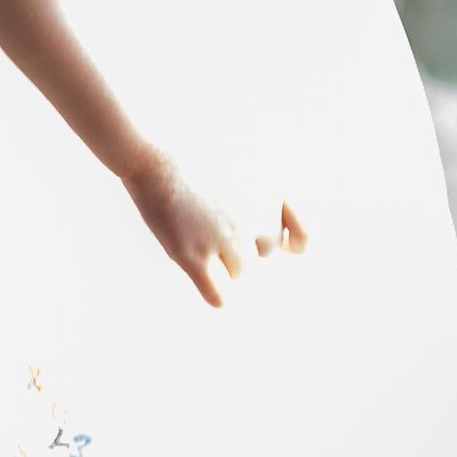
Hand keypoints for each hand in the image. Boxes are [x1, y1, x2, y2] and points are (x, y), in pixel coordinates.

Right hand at [123, 149, 308, 310]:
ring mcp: (226, 239)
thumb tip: (278, 235)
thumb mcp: (242, 163)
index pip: (304, 236)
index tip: (285, 245)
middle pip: (264, 252)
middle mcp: (255, 217)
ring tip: (197, 233)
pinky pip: (220, 297)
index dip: (295, 243)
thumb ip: (262, 195)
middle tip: (214, 221)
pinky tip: (201, 275)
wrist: (152, 159)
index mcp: (271, 192)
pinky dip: (215, 293)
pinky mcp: (196, 256)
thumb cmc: (192, 162)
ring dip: (223, 262)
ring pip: (240, 272)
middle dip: (245, 242)